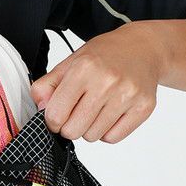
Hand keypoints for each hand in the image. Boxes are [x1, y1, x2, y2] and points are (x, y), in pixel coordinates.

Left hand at [31, 22, 166, 143]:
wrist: (143, 48)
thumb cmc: (104, 56)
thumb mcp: (69, 63)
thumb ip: (47, 86)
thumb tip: (41, 108)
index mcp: (83, 69)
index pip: (55, 115)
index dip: (53, 120)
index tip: (59, 114)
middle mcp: (107, 82)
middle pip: (73, 131)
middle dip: (70, 126)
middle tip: (78, 111)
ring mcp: (127, 95)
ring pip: (92, 137)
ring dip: (90, 128)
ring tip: (97, 109)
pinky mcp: (143, 107)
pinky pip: (112, 138)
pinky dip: (107, 131)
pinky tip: (110, 114)